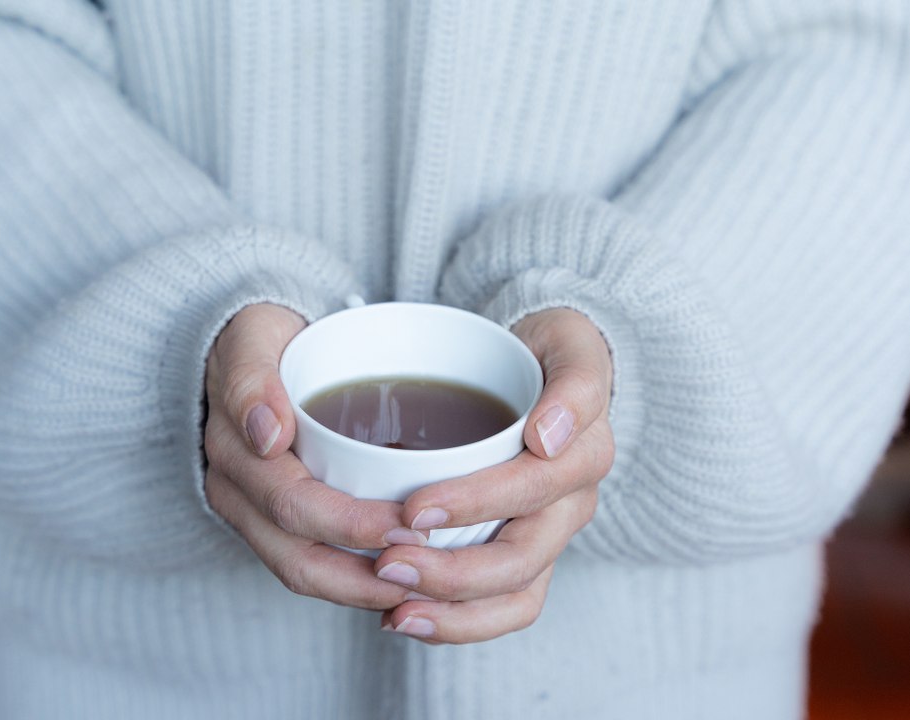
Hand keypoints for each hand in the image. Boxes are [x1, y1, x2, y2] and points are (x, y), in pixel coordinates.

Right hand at [203, 303, 429, 609]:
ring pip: (304, 573)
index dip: (350, 524)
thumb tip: (267, 436)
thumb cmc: (261, 338)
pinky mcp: (274, 523)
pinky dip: (354, 583)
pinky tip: (402, 584)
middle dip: (365, 572)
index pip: (292, 504)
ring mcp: (252, 514)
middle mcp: (236, 493)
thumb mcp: (253, 337)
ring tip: (421, 592)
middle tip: (429, 567)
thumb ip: (252, 379)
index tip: (408, 526)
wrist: (252, 349)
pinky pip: (312, 566)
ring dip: (362, 591)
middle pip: (299, 555)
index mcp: (232, 452)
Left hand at [374, 308, 613, 642]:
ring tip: (394, 614)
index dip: (476, 503)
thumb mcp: (570, 342)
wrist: (547, 371)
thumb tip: (548, 437)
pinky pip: (503, 606)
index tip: (414, 509)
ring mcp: (550, 534)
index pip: (533, 487)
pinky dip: (457, 623)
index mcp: (584, 452)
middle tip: (387, 563)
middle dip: (454, 573)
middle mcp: (572, 502)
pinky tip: (404, 619)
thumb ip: (576, 383)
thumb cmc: (551, 352)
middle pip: (522, 557)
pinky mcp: (527, 556)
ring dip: (454, 612)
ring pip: (515, 596)